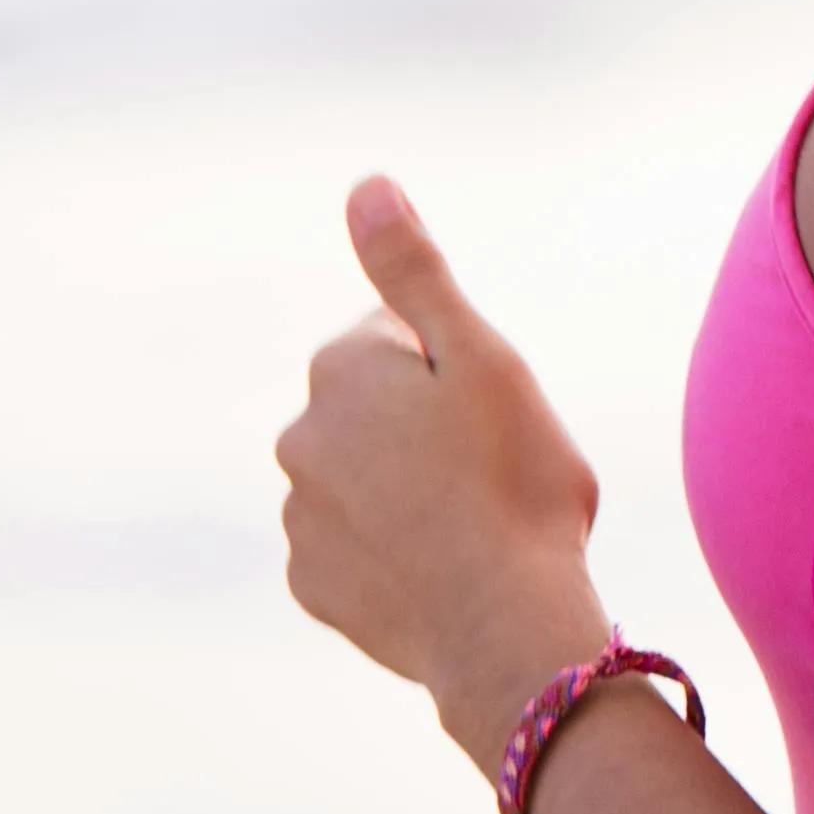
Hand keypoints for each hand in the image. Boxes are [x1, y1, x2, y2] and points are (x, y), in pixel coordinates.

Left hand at [275, 177, 611, 767]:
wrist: (504, 626)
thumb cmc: (514, 483)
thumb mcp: (481, 357)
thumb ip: (414, 272)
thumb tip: (365, 186)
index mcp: (341, 371)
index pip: (398, 338)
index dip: (457, 367)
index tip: (494, 409)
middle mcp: (299, 439)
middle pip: (376, 411)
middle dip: (424, 427)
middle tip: (494, 467)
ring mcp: (301, 518)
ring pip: (364, 481)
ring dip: (408, 490)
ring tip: (476, 525)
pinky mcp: (314, 586)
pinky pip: (356, 550)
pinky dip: (395, 553)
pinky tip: (445, 569)